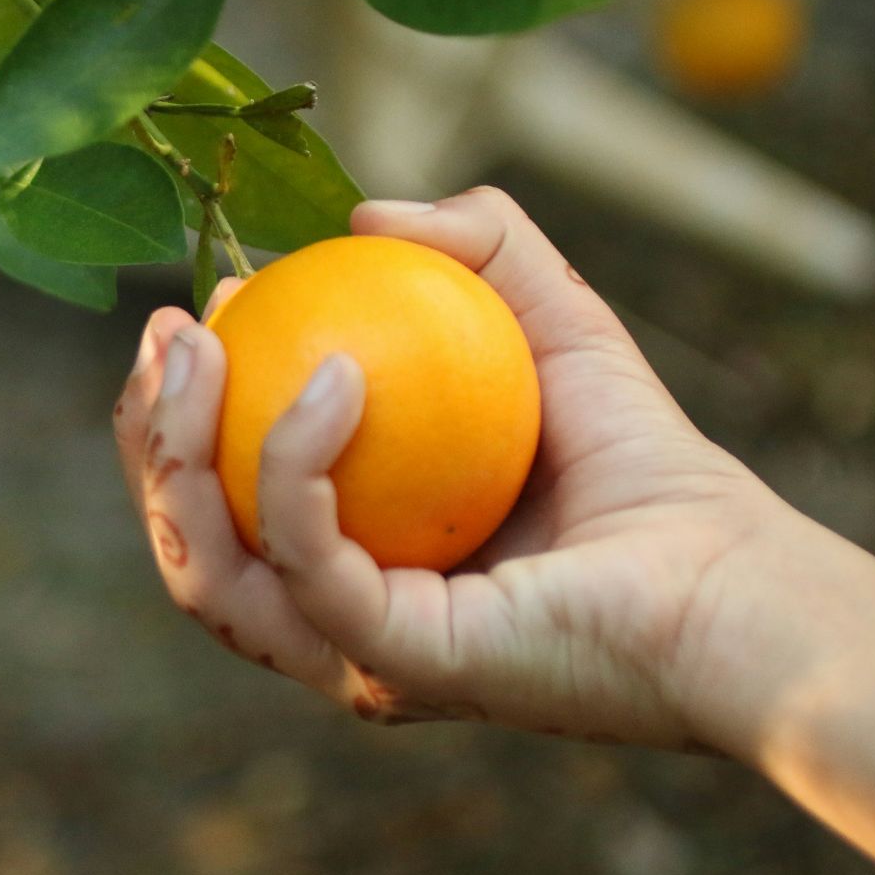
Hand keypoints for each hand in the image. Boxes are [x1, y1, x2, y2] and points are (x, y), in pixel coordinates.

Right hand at [112, 187, 804, 750]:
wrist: (727, 575)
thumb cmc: (645, 466)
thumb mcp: (551, 319)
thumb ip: (478, 247)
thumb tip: (365, 210)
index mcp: (345, 555)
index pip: (219, 495)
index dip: (182, 404)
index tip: (207, 301)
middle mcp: (330, 618)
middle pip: (186, 541)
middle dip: (146, 435)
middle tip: (170, 328)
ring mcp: (352, 652)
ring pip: (207, 573)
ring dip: (175, 454)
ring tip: (197, 347)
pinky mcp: (391, 664)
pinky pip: (304, 565)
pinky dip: (292, 467)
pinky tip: (330, 379)